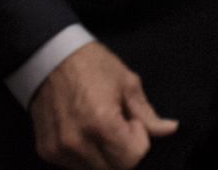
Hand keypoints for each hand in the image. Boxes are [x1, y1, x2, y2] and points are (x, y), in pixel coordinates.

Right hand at [30, 42, 177, 169]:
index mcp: (101, 123)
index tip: (131, 121)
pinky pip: (75, 166)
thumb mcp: (128, 83)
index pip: (131, 159)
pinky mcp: (46, 151)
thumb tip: (170, 129)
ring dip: (105, 155)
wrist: (51, 58)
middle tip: (119, 124)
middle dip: (123, 150)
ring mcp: (58, 150)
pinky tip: (85, 130)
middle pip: (114, 169)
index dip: (139, 140)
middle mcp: (77, 142)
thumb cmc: (93, 66)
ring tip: (100, 125)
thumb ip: (148, 114)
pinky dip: (87, 154)